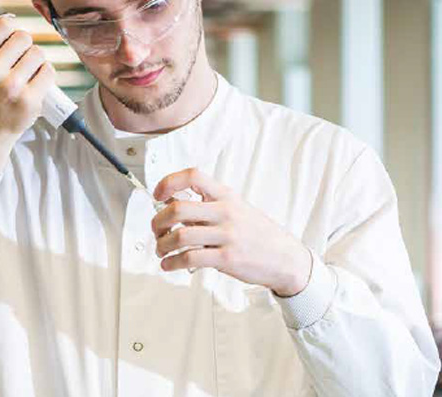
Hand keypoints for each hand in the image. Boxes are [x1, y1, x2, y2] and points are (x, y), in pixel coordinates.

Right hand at [0, 2, 55, 174]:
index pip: (4, 24)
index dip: (10, 30)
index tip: (9, 41)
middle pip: (24, 37)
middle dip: (24, 47)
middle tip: (16, 62)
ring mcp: (10, 87)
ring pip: (38, 53)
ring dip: (35, 61)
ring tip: (25, 74)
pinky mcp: (29, 100)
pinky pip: (48, 71)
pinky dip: (45, 74)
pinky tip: (34, 83)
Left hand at [151, 168, 312, 296]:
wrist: (285, 258)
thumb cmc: (257, 233)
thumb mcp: (236, 209)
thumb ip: (208, 205)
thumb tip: (171, 203)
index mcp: (226, 195)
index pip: (193, 176)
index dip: (169, 182)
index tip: (157, 194)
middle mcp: (225, 211)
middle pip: (178, 208)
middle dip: (158, 221)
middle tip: (156, 230)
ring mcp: (227, 235)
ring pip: (180, 236)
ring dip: (162, 245)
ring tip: (161, 250)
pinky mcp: (227, 257)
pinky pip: (190, 259)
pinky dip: (172, 263)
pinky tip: (169, 265)